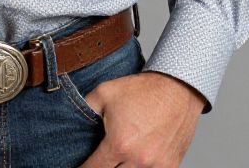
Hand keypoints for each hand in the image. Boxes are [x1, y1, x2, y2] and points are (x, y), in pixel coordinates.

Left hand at [76, 71, 204, 167]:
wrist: (177, 88)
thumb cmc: (142, 90)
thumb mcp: (105, 92)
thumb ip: (86, 109)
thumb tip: (71, 120)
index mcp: (119, 144)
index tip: (79, 167)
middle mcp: (138, 160)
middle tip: (101, 159)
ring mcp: (156, 166)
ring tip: (119, 156)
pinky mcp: (170, 166)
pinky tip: (135, 159)